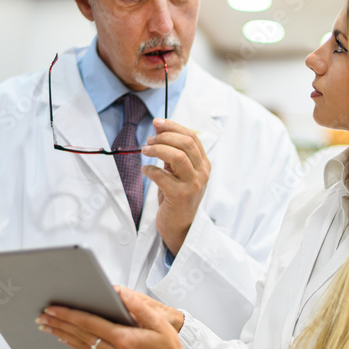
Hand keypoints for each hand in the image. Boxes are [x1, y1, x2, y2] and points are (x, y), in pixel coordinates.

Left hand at [38, 287, 197, 348]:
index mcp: (124, 340)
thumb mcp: (160, 323)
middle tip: (42, 315)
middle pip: (80, 335)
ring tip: (47, 326)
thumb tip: (119, 292)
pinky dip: (75, 345)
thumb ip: (138, 306)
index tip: (53, 308)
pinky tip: (66, 340)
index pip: (89, 323)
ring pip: (81, 346)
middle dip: (59, 324)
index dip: (69, 314)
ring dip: (62, 335)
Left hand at [141, 118, 209, 255]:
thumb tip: (159, 129)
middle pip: (186, 143)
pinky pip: (162, 176)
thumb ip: (172, 152)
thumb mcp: (178, 172)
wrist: (180, 226)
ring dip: (157, 149)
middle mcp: (202, 173)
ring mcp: (193, 185)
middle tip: (149, 140)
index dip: (173, 126)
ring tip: (145, 150)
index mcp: (204, 164)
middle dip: (164, 137)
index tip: (157, 122)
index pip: (192, 137)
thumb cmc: (177, 196)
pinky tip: (145, 170)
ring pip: (177, 156)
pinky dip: (150, 170)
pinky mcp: (180, 196)